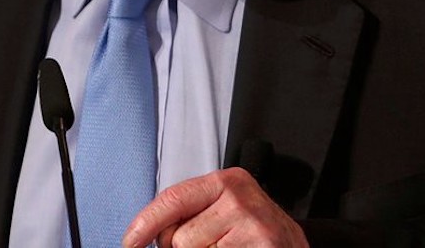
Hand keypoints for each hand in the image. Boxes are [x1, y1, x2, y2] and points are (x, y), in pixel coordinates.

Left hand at [121, 167, 307, 247]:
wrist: (294, 245)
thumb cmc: (253, 228)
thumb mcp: (223, 207)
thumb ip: (189, 211)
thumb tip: (145, 234)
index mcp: (226, 182)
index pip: (172, 199)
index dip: (145, 224)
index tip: (130, 242)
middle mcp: (240, 200)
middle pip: (179, 237)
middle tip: (209, 243)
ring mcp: (253, 228)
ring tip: (226, 247)